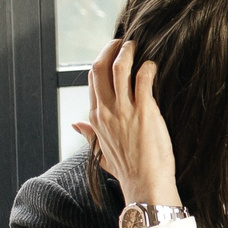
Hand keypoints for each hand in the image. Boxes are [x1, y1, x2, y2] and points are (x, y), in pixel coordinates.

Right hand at [72, 39, 177, 206]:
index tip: (111, 52)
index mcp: (95, 119)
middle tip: (123, 42)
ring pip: (119, 67)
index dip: (100, 61)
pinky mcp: (145, 110)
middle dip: (110, 49)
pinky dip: (147, 66)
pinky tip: (152, 65)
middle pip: (99, 67)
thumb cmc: (128, 170)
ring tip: (136, 45)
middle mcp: (105, 111)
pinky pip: (143, 78)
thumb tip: (75, 124)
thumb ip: (89, 135)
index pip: (92, 80)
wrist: (145, 186)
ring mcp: (124, 110)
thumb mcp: (101, 152)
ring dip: (127, 51)